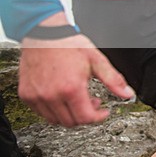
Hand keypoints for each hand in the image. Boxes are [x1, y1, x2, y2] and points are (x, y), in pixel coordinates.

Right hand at [19, 34, 133, 126]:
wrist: (44, 34)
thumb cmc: (69, 44)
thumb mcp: (97, 60)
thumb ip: (113, 80)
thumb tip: (128, 94)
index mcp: (71, 88)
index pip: (85, 118)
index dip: (98, 118)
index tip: (104, 112)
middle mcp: (51, 95)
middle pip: (71, 122)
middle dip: (86, 116)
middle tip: (92, 102)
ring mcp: (36, 97)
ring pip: (56, 120)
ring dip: (70, 114)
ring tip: (77, 99)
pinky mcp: (26, 95)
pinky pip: (41, 113)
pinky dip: (54, 110)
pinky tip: (62, 97)